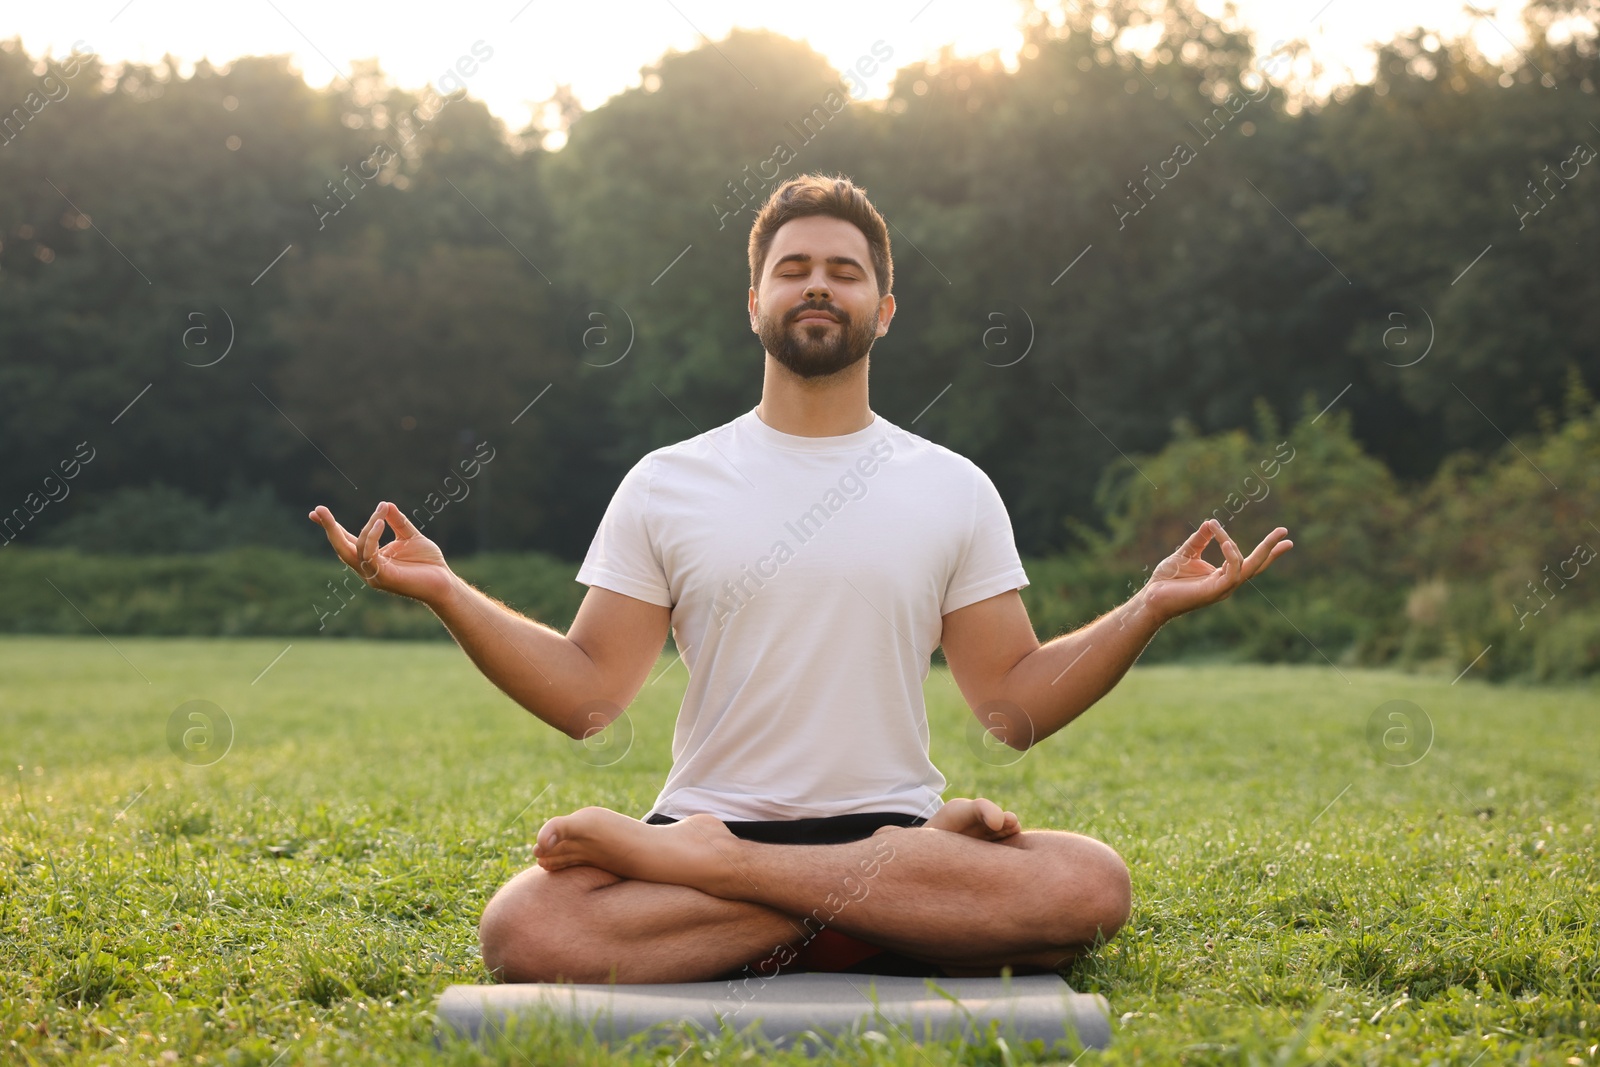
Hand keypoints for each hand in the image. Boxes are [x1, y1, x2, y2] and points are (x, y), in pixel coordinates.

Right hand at [308, 501, 456, 604]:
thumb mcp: (411, 536)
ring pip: (355, 549)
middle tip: (319, 510)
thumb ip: (398, 521)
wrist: (444, 583)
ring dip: (365, 527)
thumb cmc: (429, 564)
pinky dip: (371, 538)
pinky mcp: (382, 578)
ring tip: (380, 512)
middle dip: (329, 529)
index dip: (332, 527)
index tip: (315, 512)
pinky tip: (380, 523)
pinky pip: (368, 555)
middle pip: (341, 547)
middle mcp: (368, 568)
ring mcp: (372, 575)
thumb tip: (385, 504)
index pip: (347, 541)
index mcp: (372, 558)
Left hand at [1139, 519, 1292, 622]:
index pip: (1249, 562)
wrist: (1151, 598)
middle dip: (1271, 549)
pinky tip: (1226, 542)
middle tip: (1286, 532)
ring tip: (1236, 531)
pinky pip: (1232, 573)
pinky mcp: (1214, 591)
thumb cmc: (1166, 580)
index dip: (1267, 551)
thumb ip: (1199, 540)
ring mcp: (1222, 588)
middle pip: (1256, 565)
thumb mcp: (1185, 553)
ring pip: (1246, 567)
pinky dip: (1232, 556)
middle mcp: (1226, 583)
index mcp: (1222, 575)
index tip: (1283, 536)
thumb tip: (1209, 522)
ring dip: (1248, 547)